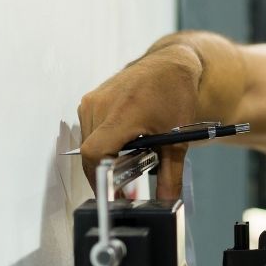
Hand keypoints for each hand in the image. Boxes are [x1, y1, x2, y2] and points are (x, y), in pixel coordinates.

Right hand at [77, 46, 199, 200]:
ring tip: (125, 164)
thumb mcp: (178, 139)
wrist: (170, 64)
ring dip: (103, 159)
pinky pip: (88, 130)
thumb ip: (170, 175)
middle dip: (105, 174)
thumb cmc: (176, 94)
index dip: (100, 178)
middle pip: (91, 153)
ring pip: (88, 143)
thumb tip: (167, 202)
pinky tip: (120, 145)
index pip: (96, 153)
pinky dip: (101, 143)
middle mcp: (101, 105)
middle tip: (124, 187)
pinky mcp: (90, 100)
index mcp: (123, 114)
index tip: (114, 193)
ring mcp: (93, 101)